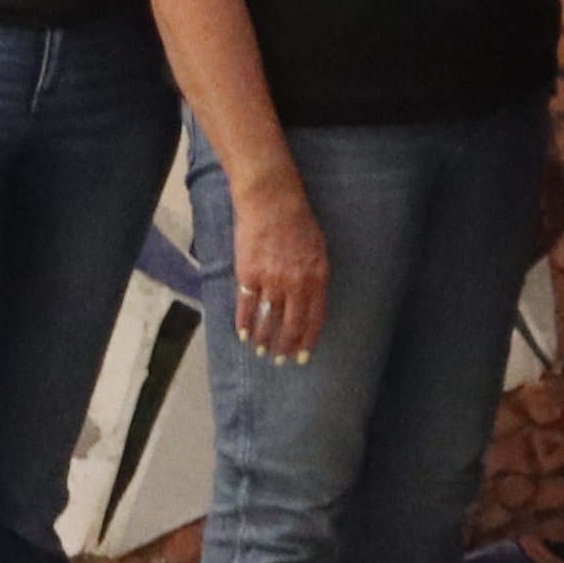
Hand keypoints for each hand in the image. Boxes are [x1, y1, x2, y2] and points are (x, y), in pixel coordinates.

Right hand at [226, 166, 332, 363]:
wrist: (271, 202)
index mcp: (317, 277)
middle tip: (282, 361)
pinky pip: (246, 305)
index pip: (314, 318)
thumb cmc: (299, 222)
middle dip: (287, 346)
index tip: (304, 356)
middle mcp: (296, 283)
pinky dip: (244, 323)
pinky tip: (243, 335)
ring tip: (262, 352)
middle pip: (291, 324)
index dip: (308, 339)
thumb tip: (311, 301)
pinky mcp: (248, 274)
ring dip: (264, 339)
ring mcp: (270, 280)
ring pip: (267, 319)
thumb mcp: (319, 249)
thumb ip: (316, 277)